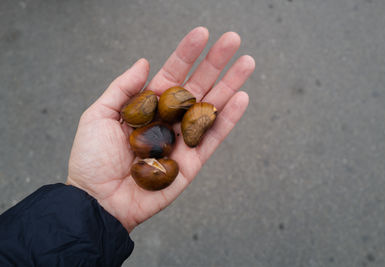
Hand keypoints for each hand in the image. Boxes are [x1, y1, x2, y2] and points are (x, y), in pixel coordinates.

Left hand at [67, 27, 254, 231]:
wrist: (97, 200)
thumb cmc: (91, 159)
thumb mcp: (98, 115)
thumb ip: (124, 88)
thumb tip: (144, 61)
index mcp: (148, 106)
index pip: (172, 74)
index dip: (187, 54)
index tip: (202, 33)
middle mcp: (169, 119)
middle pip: (197, 86)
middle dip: (215, 63)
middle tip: (233, 39)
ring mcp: (182, 140)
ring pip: (210, 108)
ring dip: (230, 85)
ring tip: (246, 63)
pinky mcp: (192, 162)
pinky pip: (213, 138)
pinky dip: (228, 119)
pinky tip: (241, 98)